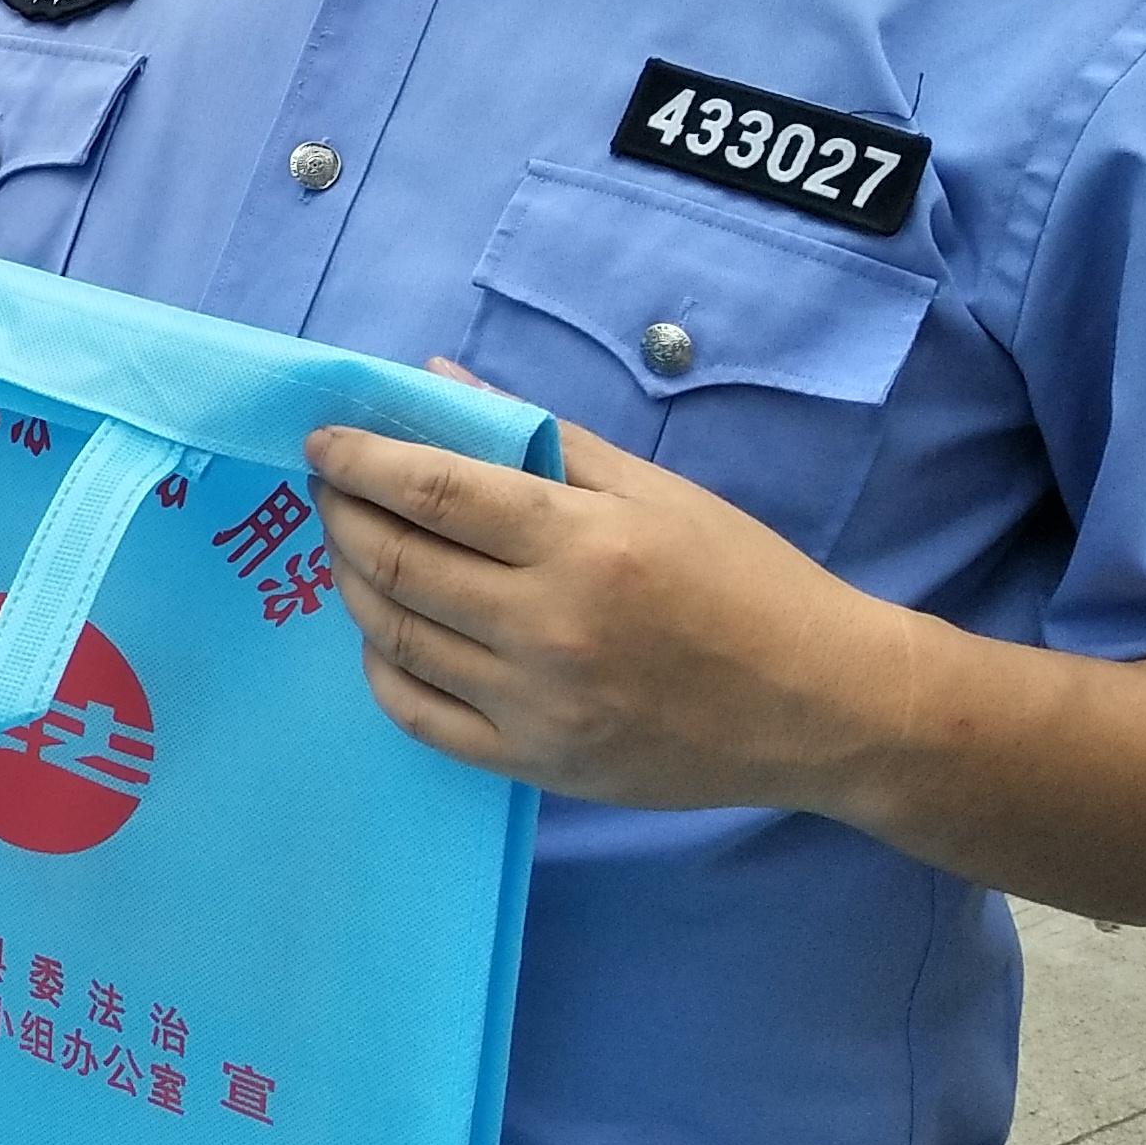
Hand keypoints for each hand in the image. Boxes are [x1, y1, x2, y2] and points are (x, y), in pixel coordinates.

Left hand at [305, 374, 922, 812]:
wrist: (824, 706)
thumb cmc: (744, 582)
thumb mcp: (653, 490)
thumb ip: (539, 437)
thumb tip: (435, 380)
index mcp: (585, 543)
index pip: (434, 491)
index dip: (362, 461)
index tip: (322, 441)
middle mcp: (551, 626)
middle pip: (399, 563)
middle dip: (342, 516)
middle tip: (329, 490)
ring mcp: (539, 704)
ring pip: (397, 636)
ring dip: (353, 583)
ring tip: (350, 548)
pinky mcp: (537, 764)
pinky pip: (419, 715)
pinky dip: (382, 667)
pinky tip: (382, 632)